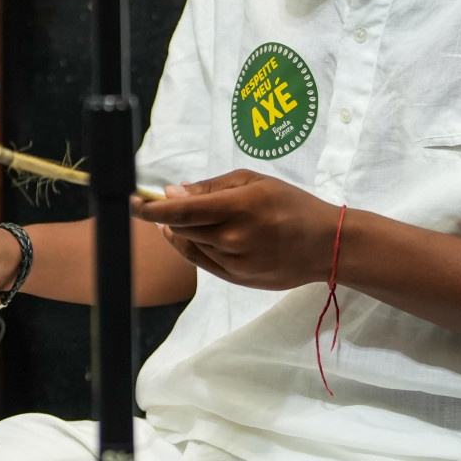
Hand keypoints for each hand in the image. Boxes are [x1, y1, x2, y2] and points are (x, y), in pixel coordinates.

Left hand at [131, 170, 339, 290]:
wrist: (326, 245)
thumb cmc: (291, 205)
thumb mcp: (254, 181)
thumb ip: (211, 187)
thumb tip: (173, 192)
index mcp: (238, 208)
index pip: (181, 211)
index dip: (151, 209)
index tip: (134, 202)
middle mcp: (233, 238)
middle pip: (180, 228)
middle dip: (162, 216)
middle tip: (152, 204)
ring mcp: (235, 262)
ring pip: (189, 245)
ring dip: (177, 231)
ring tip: (177, 218)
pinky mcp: (237, 279)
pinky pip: (201, 262)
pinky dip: (190, 247)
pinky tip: (189, 235)